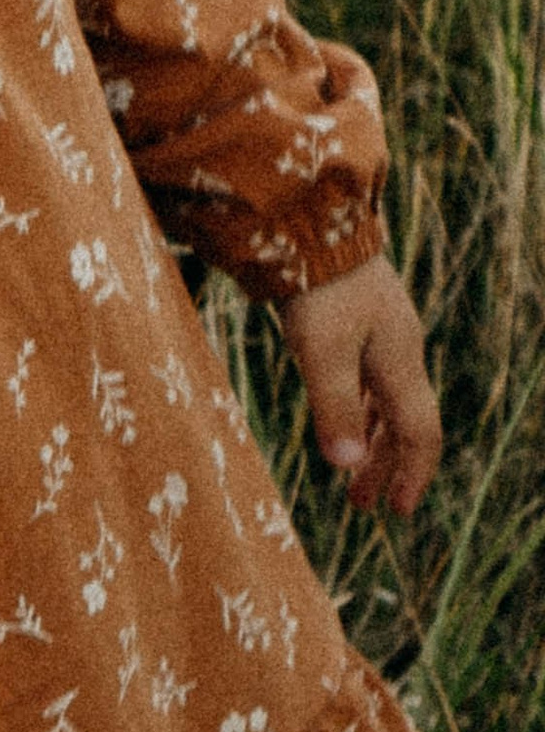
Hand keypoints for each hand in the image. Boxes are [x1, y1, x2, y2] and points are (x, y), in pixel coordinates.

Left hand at [276, 257, 440, 513]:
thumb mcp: (321, 351)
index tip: (396, 512)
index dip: (411, 475)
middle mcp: (399, 348)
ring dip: (371, 440)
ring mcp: (381, 331)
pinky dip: (360, 408)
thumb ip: (334, 408)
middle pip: (405, 421)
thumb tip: (347, 468)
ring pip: (386, 400)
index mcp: (400, 361)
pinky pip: (369, 378)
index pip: (420, 432)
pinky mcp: (358, 317)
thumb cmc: (317, 286)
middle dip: (387, 466)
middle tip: (362, 504)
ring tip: (349, 474)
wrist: (310, 219)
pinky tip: (341, 416)